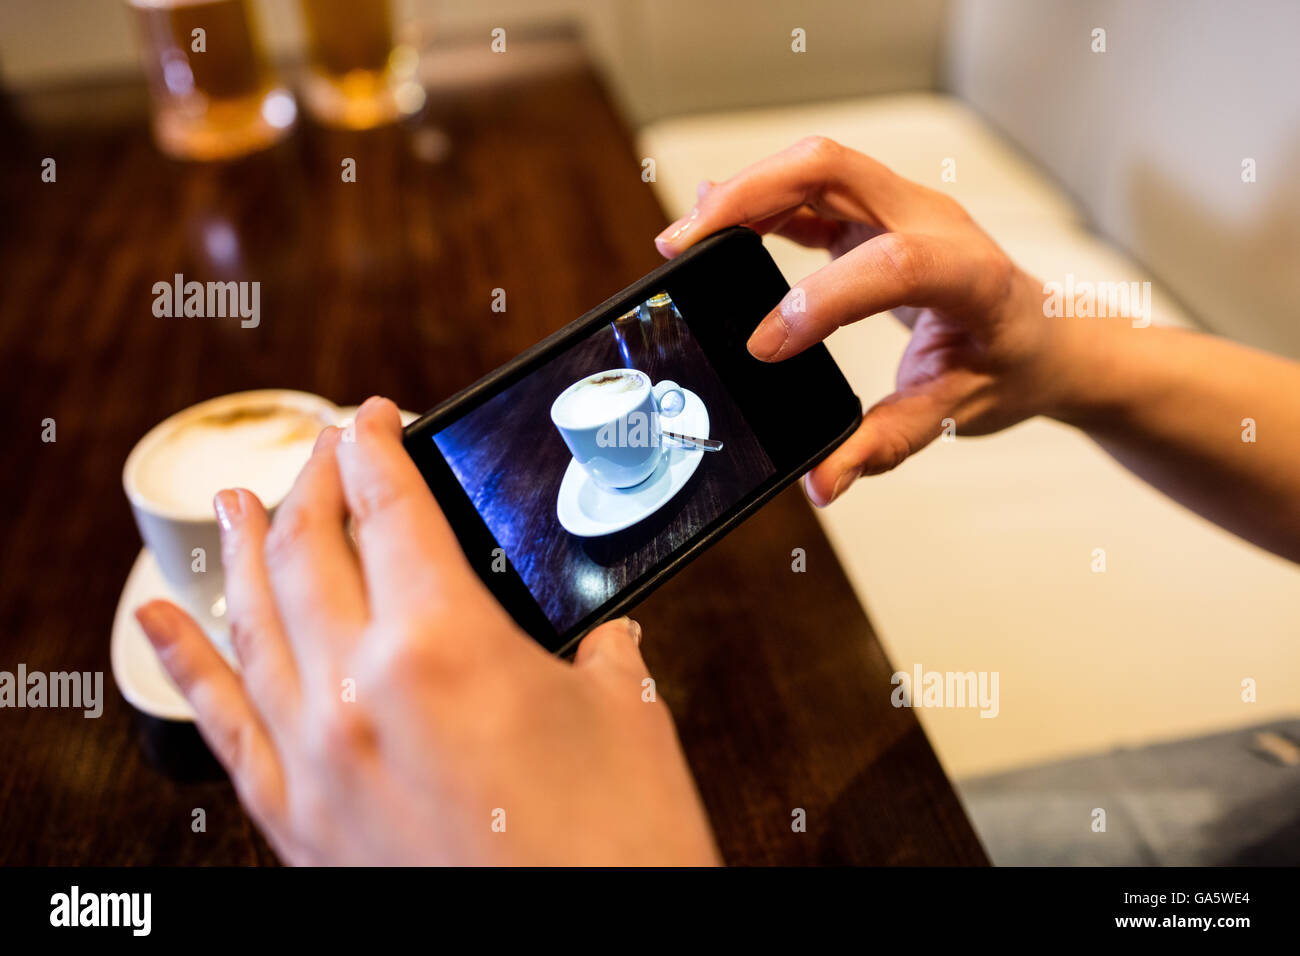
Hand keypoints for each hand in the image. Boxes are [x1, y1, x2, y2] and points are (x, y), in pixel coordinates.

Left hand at [135, 397, 718, 865]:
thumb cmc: (617, 850)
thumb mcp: (627, 720)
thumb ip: (603, 658)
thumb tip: (603, 643)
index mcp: (443, 646)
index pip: (390, 507)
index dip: (378, 447)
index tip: (375, 419)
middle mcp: (358, 693)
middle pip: (312, 548)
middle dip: (318, 481)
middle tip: (329, 447)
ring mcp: (315, 760)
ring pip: (254, 619)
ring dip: (247, 547)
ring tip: (242, 500)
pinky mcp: (297, 821)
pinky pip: (220, 722)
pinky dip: (185, 662)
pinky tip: (161, 620)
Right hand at [655, 136, 1061, 504]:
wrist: (1047, 335)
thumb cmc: (1010, 368)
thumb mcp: (957, 413)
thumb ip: (886, 444)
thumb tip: (821, 482)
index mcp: (969, 273)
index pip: (892, 264)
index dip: (821, 300)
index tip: (762, 349)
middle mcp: (934, 220)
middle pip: (832, 169)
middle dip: (749, 196)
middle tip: (683, 243)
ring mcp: (901, 207)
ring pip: (812, 168)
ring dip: (741, 194)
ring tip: (683, 240)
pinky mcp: (873, 215)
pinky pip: (809, 190)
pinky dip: (757, 205)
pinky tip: (715, 228)